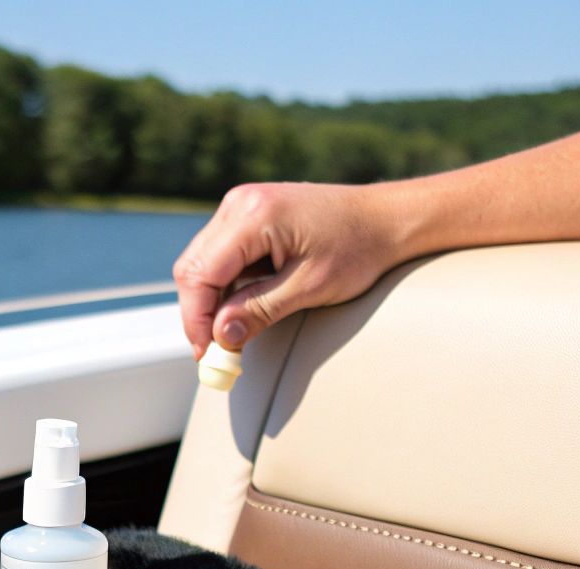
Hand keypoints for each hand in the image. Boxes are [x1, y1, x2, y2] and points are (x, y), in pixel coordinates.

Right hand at [172, 182, 410, 357]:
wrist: (386, 218)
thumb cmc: (358, 248)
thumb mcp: (310, 287)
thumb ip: (260, 310)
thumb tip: (221, 338)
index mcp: (253, 215)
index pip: (200, 273)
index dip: (197, 319)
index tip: (208, 353)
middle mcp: (239, 203)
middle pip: (193, 266)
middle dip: (200, 313)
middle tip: (217, 350)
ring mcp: (241, 205)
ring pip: (203, 262)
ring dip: (213, 300)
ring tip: (238, 329)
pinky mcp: (248, 215)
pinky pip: (220, 255)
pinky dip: (226, 285)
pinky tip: (248, 304)